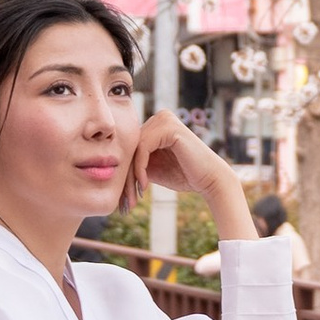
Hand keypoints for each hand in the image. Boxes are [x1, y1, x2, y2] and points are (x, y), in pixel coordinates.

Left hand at [123, 108, 254, 238]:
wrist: (209, 179)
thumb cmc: (183, 175)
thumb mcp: (152, 168)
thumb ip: (135, 163)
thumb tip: (110, 170)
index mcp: (155, 124)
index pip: (131, 148)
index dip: (125, 174)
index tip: (124, 199)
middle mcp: (158, 117)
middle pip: (130, 148)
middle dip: (126, 178)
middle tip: (126, 203)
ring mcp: (164, 119)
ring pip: (134, 149)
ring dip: (131, 176)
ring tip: (134, 198)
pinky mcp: (168, 127)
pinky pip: (143, 148)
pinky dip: (140, 168)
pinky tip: (144, 185)